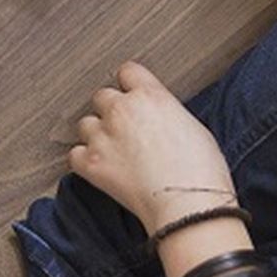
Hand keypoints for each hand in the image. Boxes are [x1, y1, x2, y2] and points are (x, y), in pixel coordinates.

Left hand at [69, 62, 237, 235]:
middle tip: (126, 131)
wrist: (188, 205)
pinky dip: (84, 161)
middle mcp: (122, 110)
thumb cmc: (201, 170)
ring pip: (85, 123)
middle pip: (102, 96)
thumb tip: (155, 117)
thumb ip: (164, 111)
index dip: (130, 85)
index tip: (131, 96)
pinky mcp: (91, 162)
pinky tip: (100, 168)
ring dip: (96, 135)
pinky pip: (75, 154)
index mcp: (150, 95)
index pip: (127, 71)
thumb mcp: (191, 125)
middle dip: (112, 111)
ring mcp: (103, 135)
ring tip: (114, 152)